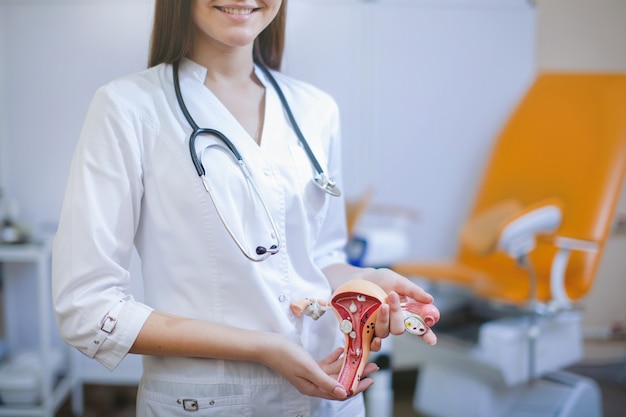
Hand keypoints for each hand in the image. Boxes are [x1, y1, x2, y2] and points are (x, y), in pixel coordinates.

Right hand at [260, 336, 377, 399]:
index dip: (356, 387)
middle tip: (372, 366)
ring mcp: (311, 374)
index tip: (370, 380)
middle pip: (340, 381)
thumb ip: (326, 381)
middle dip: (356, 374)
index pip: (340, 392)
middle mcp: (314, 383)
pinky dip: (334, 358)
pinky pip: (326, 364)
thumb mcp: (308, 369)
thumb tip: (344, 393)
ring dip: (347, 364)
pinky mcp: (309, 365)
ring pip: (334, 371)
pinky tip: (341, 350)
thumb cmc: (286, 357)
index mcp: (314, 388)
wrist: (269, 346)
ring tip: (361, 356)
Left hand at [362, 268, 437, 344]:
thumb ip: (413, 291)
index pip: (418, 327)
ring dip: (385, 319)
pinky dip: (375, 343)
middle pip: (400, 329)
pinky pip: (371, 342)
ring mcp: (379, 326)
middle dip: (397, 314)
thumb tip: (430, 299)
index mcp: (404, 312)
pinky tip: (375, 337)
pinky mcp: (365, 329)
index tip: (432, 340)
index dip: (426, 334)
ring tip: (381, 305)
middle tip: (392, 296)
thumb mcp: (398, 281)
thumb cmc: (379, 279)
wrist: (357, 278)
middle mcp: (393, 322)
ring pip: (386, 332)